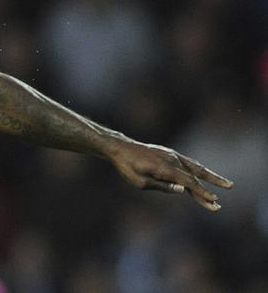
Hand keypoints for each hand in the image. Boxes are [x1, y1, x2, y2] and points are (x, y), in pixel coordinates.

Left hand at [106, 139, 232, 211]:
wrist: (120, 148)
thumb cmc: (128, 168)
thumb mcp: (140, 182)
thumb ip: (162, 187)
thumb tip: (183, 190)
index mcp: (165, 168)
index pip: (188, 183)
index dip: (202, 193)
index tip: (214, 201)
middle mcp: (172, 160)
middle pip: (197, 174)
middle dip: (214, 184)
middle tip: (230, 189)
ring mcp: (172, 155)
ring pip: (196, 167)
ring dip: (212, 176)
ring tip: (227, 184)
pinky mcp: (171, 154)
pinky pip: (189, 163)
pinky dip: (200, 170)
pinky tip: (207, 175)